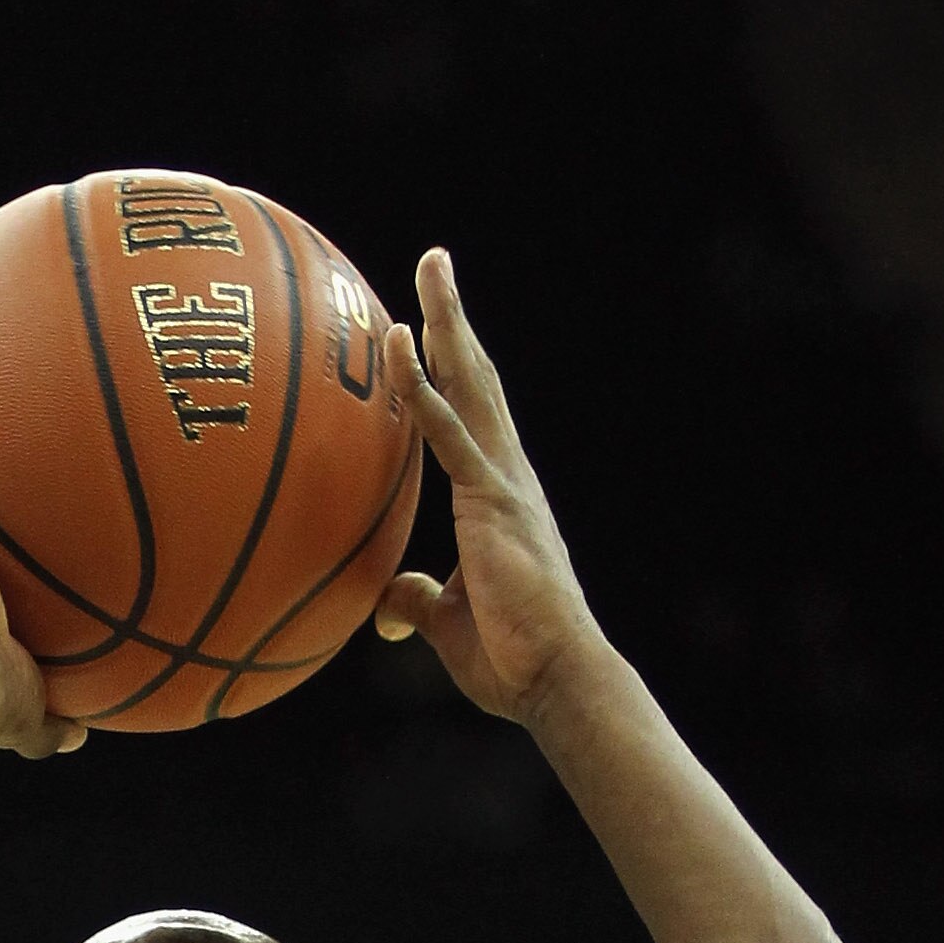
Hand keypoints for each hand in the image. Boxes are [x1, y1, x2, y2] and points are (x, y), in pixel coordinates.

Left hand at [372, 250, 609, 726]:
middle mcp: (506, 475)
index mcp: (497, 498)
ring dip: (446, 322)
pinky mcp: (492, 500)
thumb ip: (418, 604)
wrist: (557, 679)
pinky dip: (419, 385)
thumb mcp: (449, 626)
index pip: (470, 417)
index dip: (450, 370)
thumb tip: (386, 610)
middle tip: (435, 263)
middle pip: (477, 379)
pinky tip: (396, 342)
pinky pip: (446, 430)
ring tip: (430, 266)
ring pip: (471, 384)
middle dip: (454, 319)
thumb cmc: (513, 661)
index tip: (429, 326)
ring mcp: (503, 482)